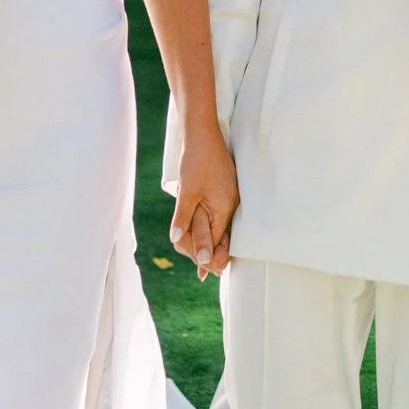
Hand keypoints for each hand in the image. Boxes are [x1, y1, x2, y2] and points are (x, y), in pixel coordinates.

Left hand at [170, 129, 238, 278]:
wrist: (203, 135)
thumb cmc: (195, 161)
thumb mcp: (186, 192)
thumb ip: (183, 219)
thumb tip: (176, 241)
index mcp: (224, 208)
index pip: (218, 243)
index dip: (209, 258)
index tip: (202, 273)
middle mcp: (232, 206)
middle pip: (222, 238)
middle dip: (211, 254)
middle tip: (201, 273)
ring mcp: (232, 199)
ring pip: (222, 229)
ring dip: (211, 242)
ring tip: (203, 261)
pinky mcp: (228, 193)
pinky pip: (222, 218)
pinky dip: (214, 229)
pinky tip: (209, 237)